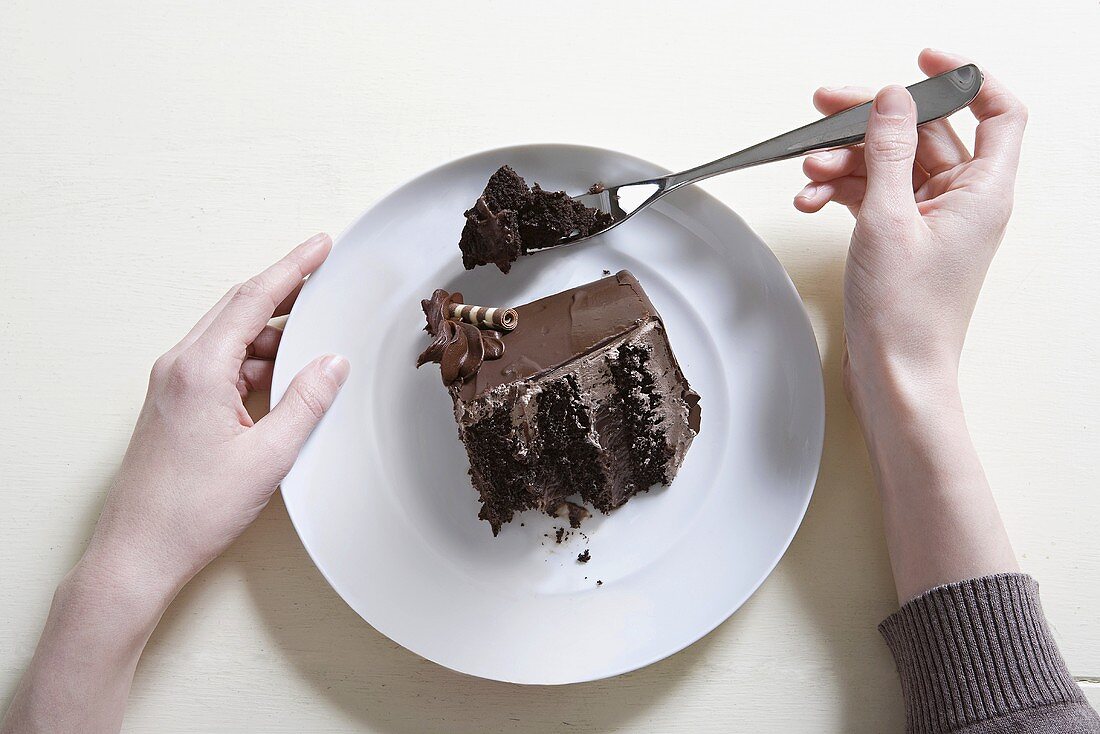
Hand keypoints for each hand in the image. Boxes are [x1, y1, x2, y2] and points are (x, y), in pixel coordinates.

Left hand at [80, 233, 349, 604]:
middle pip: (238, 309)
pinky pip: (219, 365)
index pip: (253, 299)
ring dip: (271, 336)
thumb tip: (333, 363)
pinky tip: (282, 381)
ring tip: (313, 345)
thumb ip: (305, 402)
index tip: (319, 246)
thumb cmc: (193, 510)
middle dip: (284, 292)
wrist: (139, 552)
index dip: (292, 268)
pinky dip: (254, 363)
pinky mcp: (174, 404)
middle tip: (323, 279)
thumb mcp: (268, 456)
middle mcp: (178, 367)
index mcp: (199, 369)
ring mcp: (172, 385)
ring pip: (229, 338)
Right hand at [794, 49, 1026, 418]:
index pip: (997, 111)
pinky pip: (872, 194)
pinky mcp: (901, 237)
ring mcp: (930, 219)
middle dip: (871, 120)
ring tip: (808, 171)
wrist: (893, 372)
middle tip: (826, 106)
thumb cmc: (904, 313)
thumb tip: (893, 96)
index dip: (964, 77)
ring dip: (844, 160)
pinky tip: (810, 199)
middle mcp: (962, 200)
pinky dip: (840, 191)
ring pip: (889, 163)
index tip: (922, 58)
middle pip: (924, 133)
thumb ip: (888, 151)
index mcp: (983, 191)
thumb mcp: (887, 219)